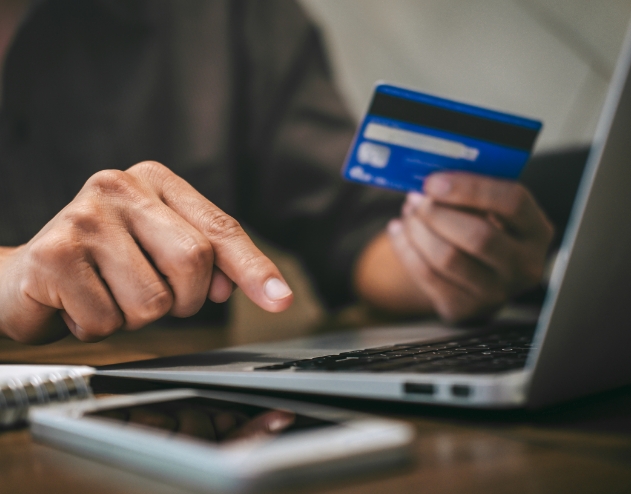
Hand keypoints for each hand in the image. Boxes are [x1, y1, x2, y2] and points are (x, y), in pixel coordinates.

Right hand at [0, 161, 292, 342]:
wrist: (28, 276)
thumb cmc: (105, 263)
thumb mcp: (160, 250)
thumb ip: (206, 261)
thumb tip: (236, 286)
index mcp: (155, 182)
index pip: (219, 228)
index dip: (252, 267)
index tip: (280, 299)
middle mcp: (120, 186)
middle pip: (193, 261)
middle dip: (181, 299)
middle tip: (152, 295)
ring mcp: (85, 216)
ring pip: (152, 301)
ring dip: (135, 317)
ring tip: (108, 294)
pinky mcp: (54, 253)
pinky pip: (107, 321)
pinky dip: (99, 327)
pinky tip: (79, 303)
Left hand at [387, 172, 552, 321]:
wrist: (476, 276)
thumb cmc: (482, 228)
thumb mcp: (489, 209)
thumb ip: (470, 193)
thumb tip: (431, 180)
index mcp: (536, 231)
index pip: (513, 203)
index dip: (470, 188)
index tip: (434, 181)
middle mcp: (524, 266)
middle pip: (478, 236)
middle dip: (437, 213)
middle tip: (416, 198)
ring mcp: (496, 293)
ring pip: (447, 258)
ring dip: (418, 230)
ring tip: (408, 213)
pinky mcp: (463, 308)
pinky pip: (426, 275)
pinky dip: (405, 248)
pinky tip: (398, 231)